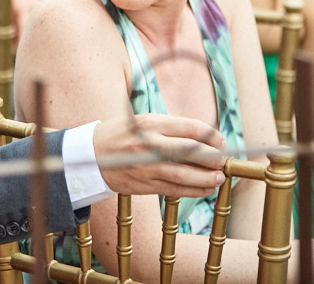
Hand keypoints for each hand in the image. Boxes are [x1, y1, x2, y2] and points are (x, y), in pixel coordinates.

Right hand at [92, 113, 226, 197]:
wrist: (89, 155)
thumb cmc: (120, 134)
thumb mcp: (142, 121)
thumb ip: (170, 128)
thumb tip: (203, 138)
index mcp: (150, 124)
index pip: (189, 128)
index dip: (210, 136)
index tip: (220, 141)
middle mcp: (149, 145)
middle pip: (190, 151)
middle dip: (212, 157)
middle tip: (223, 159)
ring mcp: (146, 167)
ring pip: (183, 174)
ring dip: (206, 177)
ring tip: (219, 177)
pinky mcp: (143, 184)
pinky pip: (173, 189)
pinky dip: (192, 191)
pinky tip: (205, 189)